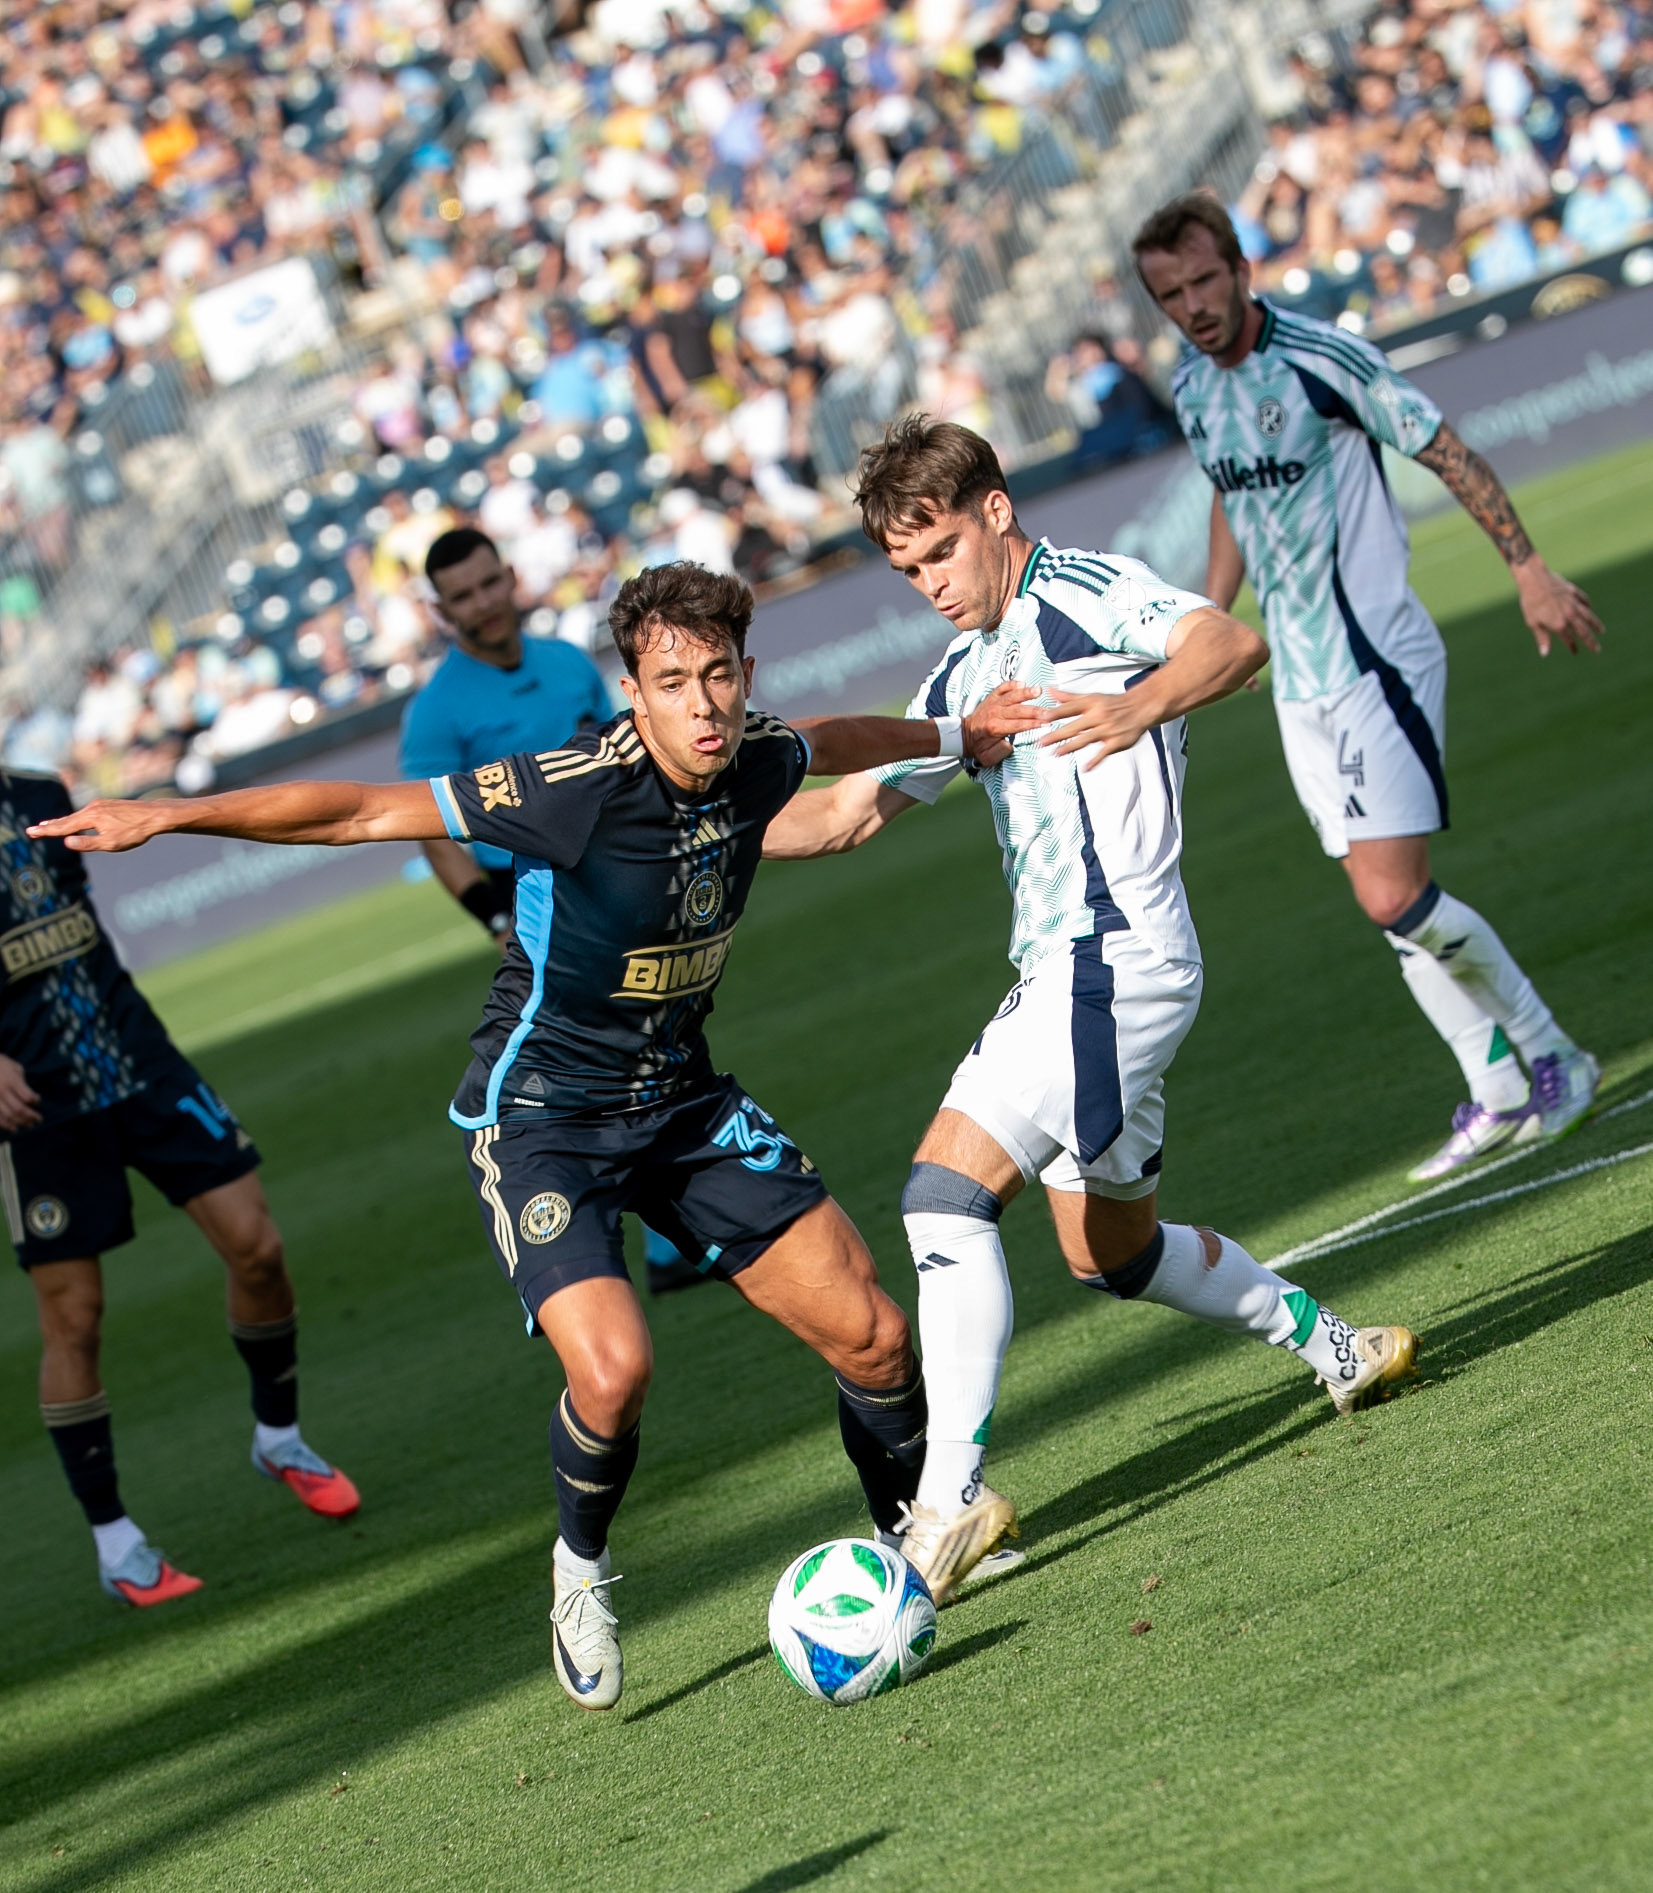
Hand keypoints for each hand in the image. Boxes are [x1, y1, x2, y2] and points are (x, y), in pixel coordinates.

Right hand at [0, 1055, 41, 1132]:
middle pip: (19, 1109)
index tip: (37, 1100)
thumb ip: (22, 1083)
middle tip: (38, 1120)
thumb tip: (30, 1098)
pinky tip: (13, 1128)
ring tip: (29, 1125)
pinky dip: (5, 1125)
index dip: (35, 1100)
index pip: (28, 1096)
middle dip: (31, 1116)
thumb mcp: (15, 1068)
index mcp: (12, 1081)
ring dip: (20, 1122)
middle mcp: (2, 1091)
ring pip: (8, 1116)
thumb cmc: (2, 1064)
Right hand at [25, 798, 168, 852]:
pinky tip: (74, 821)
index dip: (46, 831)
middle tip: (32, 830)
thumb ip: (88, 843)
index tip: (31, 832)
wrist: (155, 815)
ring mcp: (100, 805)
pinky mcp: (108, 805)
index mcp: (91, 817)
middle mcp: (92, 808)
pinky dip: (75, 818)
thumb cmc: (135, 832)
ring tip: (48, 825)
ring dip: (61, 822)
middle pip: (66, 819)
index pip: (63, 827)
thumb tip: (66, 842)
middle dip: (49, 826)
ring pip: (76, 816)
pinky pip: (86, 813)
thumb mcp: (112, 843)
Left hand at [962, 682, 1039, 767]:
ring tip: (1038, 691)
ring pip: (1012, 696)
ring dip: (1026, 693)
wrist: (965, 735)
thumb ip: (1001, 752)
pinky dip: (1011, 684)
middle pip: (1018, 710)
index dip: (1032, 724)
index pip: (1017, 725)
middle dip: (1034, 711)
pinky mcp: (992, 697)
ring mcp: (993, 703)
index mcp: (995, 728)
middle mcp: (995, 713)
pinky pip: (1002, 688)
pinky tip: (1022, 683)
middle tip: (1048, 711)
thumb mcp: (988, 757)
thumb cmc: (979, 746)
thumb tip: (1010, 744)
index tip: (1044, 724)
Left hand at [1035, 688, 1154, 770]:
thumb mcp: (1092, 697)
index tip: (1041, 718)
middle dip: (1056, 735)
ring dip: (1070, 747)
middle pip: (1074, 727)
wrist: (1141, 707)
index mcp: (1091, 703)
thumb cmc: (1113, 703)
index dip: (1056, 713)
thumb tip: (1049, 691)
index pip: (1070, 708)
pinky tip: (1085, 768)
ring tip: (1056, 753)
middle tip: (1040, 743)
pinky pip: (1104, 753)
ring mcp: (1108, 729)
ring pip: (1086, 739)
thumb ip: (1069, 697)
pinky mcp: (1117, 742)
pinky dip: (1095, 761)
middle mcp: (1098, 715)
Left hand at [1513, 558, 1601, 655]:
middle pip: (1583, 631)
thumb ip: (1542, 638)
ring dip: (1596, 624)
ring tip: (1602, 631)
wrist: (1535, 580)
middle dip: (1591, 641)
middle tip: (1597, 650)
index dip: (1572, 647)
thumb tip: (1545, 654)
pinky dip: (1588, 606)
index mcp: (1559, 624)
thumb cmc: (1531, 603)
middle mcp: (1570, 615)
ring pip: (1589, 616)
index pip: (1569, 640)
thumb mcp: (1533, 623)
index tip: (1574, 652)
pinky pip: (1584, 600)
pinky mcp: (1574, 592)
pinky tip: (1590, 609)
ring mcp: (1574, 602)